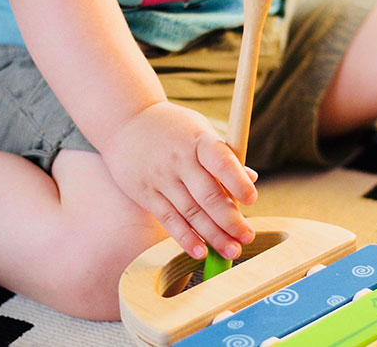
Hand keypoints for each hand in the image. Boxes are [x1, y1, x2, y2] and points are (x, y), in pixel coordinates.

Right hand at [100, 101, 257, 259]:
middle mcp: (180, 160)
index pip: (221, 162)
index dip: (238, 182)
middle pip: (208, 195)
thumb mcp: (200, 131)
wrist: (125, 122)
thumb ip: (224, 156)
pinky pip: (169, 219)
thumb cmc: (173, 128)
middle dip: (230, 220)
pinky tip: (201, 252)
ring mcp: (161, 178)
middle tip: (247, 237)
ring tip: (232, 250)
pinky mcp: (146, 194)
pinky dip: (186, 238)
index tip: (251, 200)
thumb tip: (251, 178)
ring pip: (191, 212)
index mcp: (199, 141)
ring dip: (213, 235)